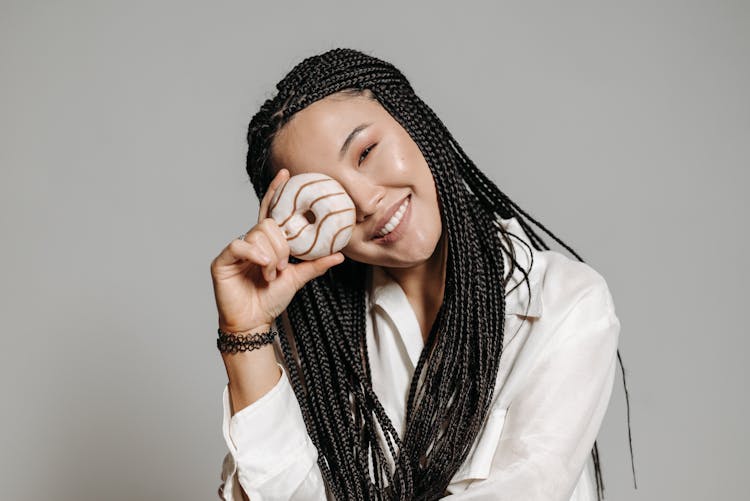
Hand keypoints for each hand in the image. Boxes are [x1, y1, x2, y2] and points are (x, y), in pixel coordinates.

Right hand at [209, 168, 345, 331]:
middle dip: (281, 247)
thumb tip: (339, 255)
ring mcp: (236, 250)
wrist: (254, 322)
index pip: (271, 211)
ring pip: (258, 235)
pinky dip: (254, 254)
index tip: (286, 174)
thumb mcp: (297, 279)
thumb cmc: (270, 300)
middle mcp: (251, 242)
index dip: (276, 191)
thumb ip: (315, 264)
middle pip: (268, 224)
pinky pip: (239, 245)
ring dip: (271, 258)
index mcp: (267, 243)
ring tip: (270, 275)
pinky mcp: (222, 261)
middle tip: (282, 267)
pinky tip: (262, 266)